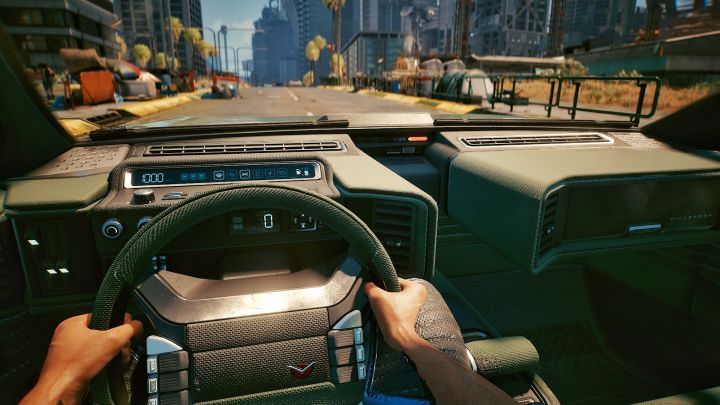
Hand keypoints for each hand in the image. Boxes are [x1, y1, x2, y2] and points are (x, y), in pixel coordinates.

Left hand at [21, 313, 142, 404]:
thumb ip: (128, 329)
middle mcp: (66, 336)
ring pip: (96, 348)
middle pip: (101, 332)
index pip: (102, 315)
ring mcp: (66, 352)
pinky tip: (106, 368)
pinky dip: (100, 363)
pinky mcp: (69, 366)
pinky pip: (90, 360)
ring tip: (116, 360)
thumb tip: (137, 325)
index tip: (127, 329)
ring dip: (110, 353)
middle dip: (116, 341)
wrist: (61, 390)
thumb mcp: (112, 340)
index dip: (118, 322)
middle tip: (123, 347)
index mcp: (72, 323)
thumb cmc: (76, 365)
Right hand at [365, 278, 426, 351]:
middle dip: (385, 294)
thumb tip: (369, 285)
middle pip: (394, 288)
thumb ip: (370, 287)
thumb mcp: (377, 297)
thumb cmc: (393, 317)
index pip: (393, 280)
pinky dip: (391, 307)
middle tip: (380, 301)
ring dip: (387, 301)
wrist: (399, 338)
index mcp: (416, 287)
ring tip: (383, 308)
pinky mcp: (410, 312)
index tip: (378, 293)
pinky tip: (386, 312)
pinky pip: (397, 305)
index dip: (382, 285)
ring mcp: (416, 304)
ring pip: (394, 297)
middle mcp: (419, 294)